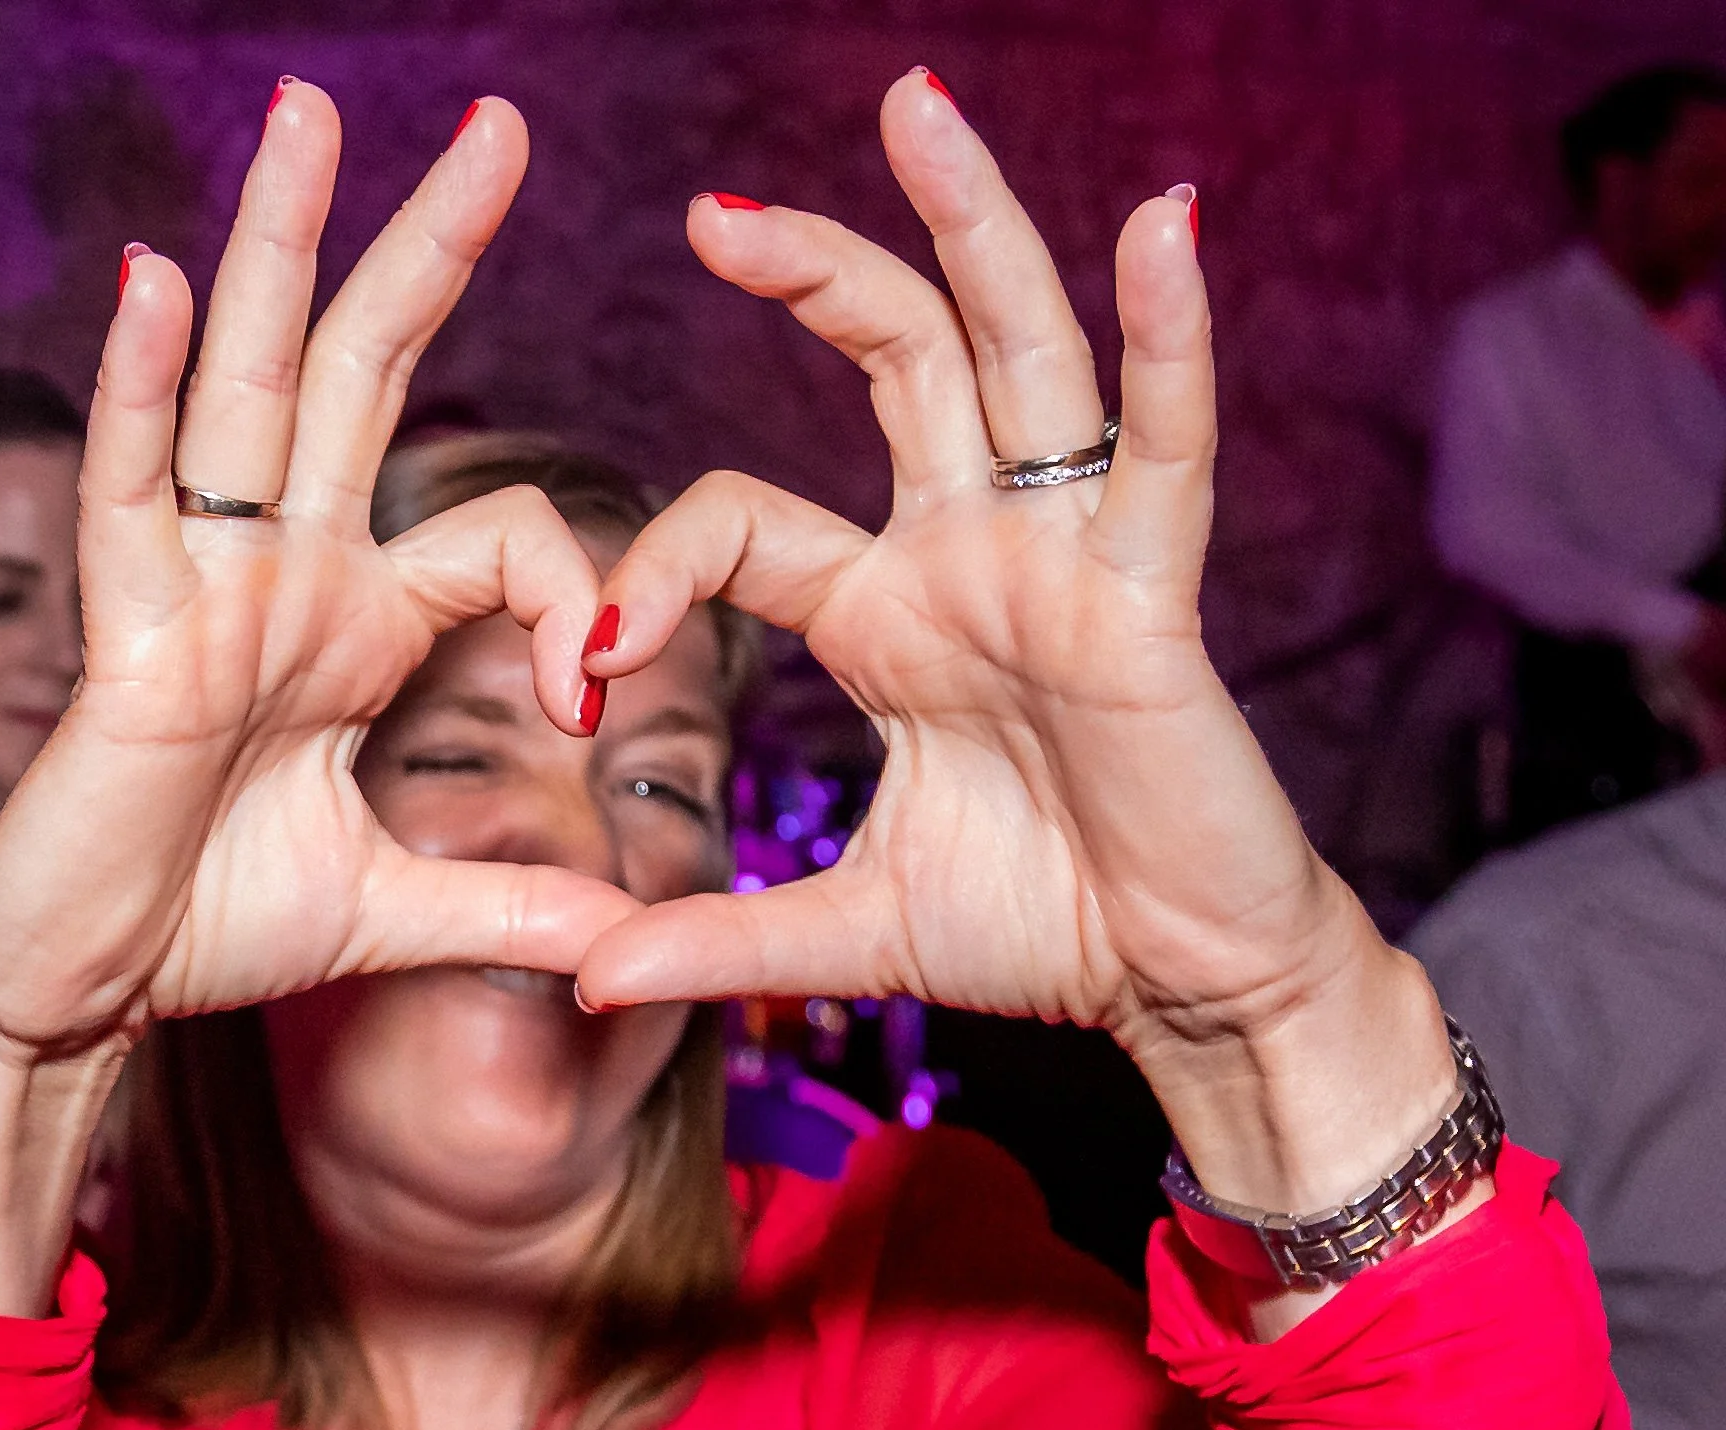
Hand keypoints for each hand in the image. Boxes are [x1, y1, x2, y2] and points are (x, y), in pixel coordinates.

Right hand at [0, 87, 630, 1052]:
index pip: (498, 529)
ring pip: (244, 386)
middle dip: (426, 245)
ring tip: (309, 116)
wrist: (84, 990)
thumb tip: (628, 938)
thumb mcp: (395, 909)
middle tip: (492, 123)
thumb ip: (508, 906)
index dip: (570, 588)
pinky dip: (134, 386)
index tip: (592, 690)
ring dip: (278, 247)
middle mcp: (282, 574)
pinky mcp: (121, 636)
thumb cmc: (209, 923)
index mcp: (355, 620)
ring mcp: (200, 589)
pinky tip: (152, 277)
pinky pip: (127, 491)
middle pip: (362, 373)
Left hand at [574, 70, 1455, 1229]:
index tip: (592, 656)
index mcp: (886, 617)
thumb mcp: (850, 929)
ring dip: (969, 230)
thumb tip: (582, 976)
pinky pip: (1163, 450)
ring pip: (1015, 356)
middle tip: (711, 211)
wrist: (1178, 986)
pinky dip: (1169, 340)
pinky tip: (1164, 224)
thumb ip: (721, 942)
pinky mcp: (1152, 597)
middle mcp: (968, 556)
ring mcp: (1062, 559)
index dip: (658, 569)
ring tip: (915, 112)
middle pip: (893, 364)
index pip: (744, 524)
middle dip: (813, 273)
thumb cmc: (1036, 931)